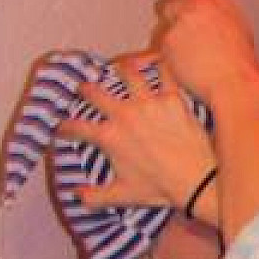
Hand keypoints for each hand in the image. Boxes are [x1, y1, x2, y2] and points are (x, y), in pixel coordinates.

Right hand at [58, 54, 215, 209]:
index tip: (62, 127)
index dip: (66, 127)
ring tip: (121, 66)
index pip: (77, 127)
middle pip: (97, 94)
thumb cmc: (160, 189)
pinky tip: (162, 60)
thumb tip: (76, 196)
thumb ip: (94, 197)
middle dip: (86, 90)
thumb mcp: (122, 195)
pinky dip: (163, 67)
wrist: (196, 180)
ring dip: (123, 70)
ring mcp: (148, 103)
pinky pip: (166, 75)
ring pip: (129, 75)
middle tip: (84, 87)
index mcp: (108, 137)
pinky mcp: (173, 99)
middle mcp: (124, 115)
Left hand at [152, 0, 258, 105]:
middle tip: (178, 35)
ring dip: (170, 38)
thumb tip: (206, 22)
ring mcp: (180, 20)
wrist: (233, 81)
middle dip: (171, 17)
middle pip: (170, 3)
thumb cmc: (240, 64)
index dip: (183, 4)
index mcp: (216, 0)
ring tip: (186, 57)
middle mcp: (197, 5)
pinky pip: (161, 46)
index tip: (182, 13)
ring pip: (163, 25)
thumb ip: (217, 19)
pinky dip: (167, 55)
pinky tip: (183, 65)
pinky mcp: (168, 38)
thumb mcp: (238, 30)